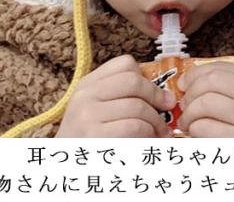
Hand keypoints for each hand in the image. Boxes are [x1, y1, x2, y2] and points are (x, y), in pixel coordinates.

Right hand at [55, 55, 175, 137]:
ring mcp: (88, 116)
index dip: (146, 77)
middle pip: (134, 81)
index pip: (125, 64)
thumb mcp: (94, 111)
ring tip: (161, 132)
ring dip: (157, 121)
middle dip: (157, 95)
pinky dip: (150, 135)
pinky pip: (135, 127)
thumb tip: (162, 94)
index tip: (155, 92)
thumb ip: (119, 97)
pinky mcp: (96, 138)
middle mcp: (85, 96)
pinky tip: (151, 142)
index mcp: (87, 85)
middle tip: (167, 108)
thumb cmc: (88, 141)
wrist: (65, 169)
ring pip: (138, 107)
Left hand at [176, 61, 233, 137]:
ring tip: (187, 120)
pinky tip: (195, 133)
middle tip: (183, 103)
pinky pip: (204, 128)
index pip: (221, 68)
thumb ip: (230, 85)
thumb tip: (189, 80)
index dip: (195, 73)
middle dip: (190, 92)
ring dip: (188, 112)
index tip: (184, 82)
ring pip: (205, 103)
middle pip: (211, 82)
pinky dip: (193, 129)